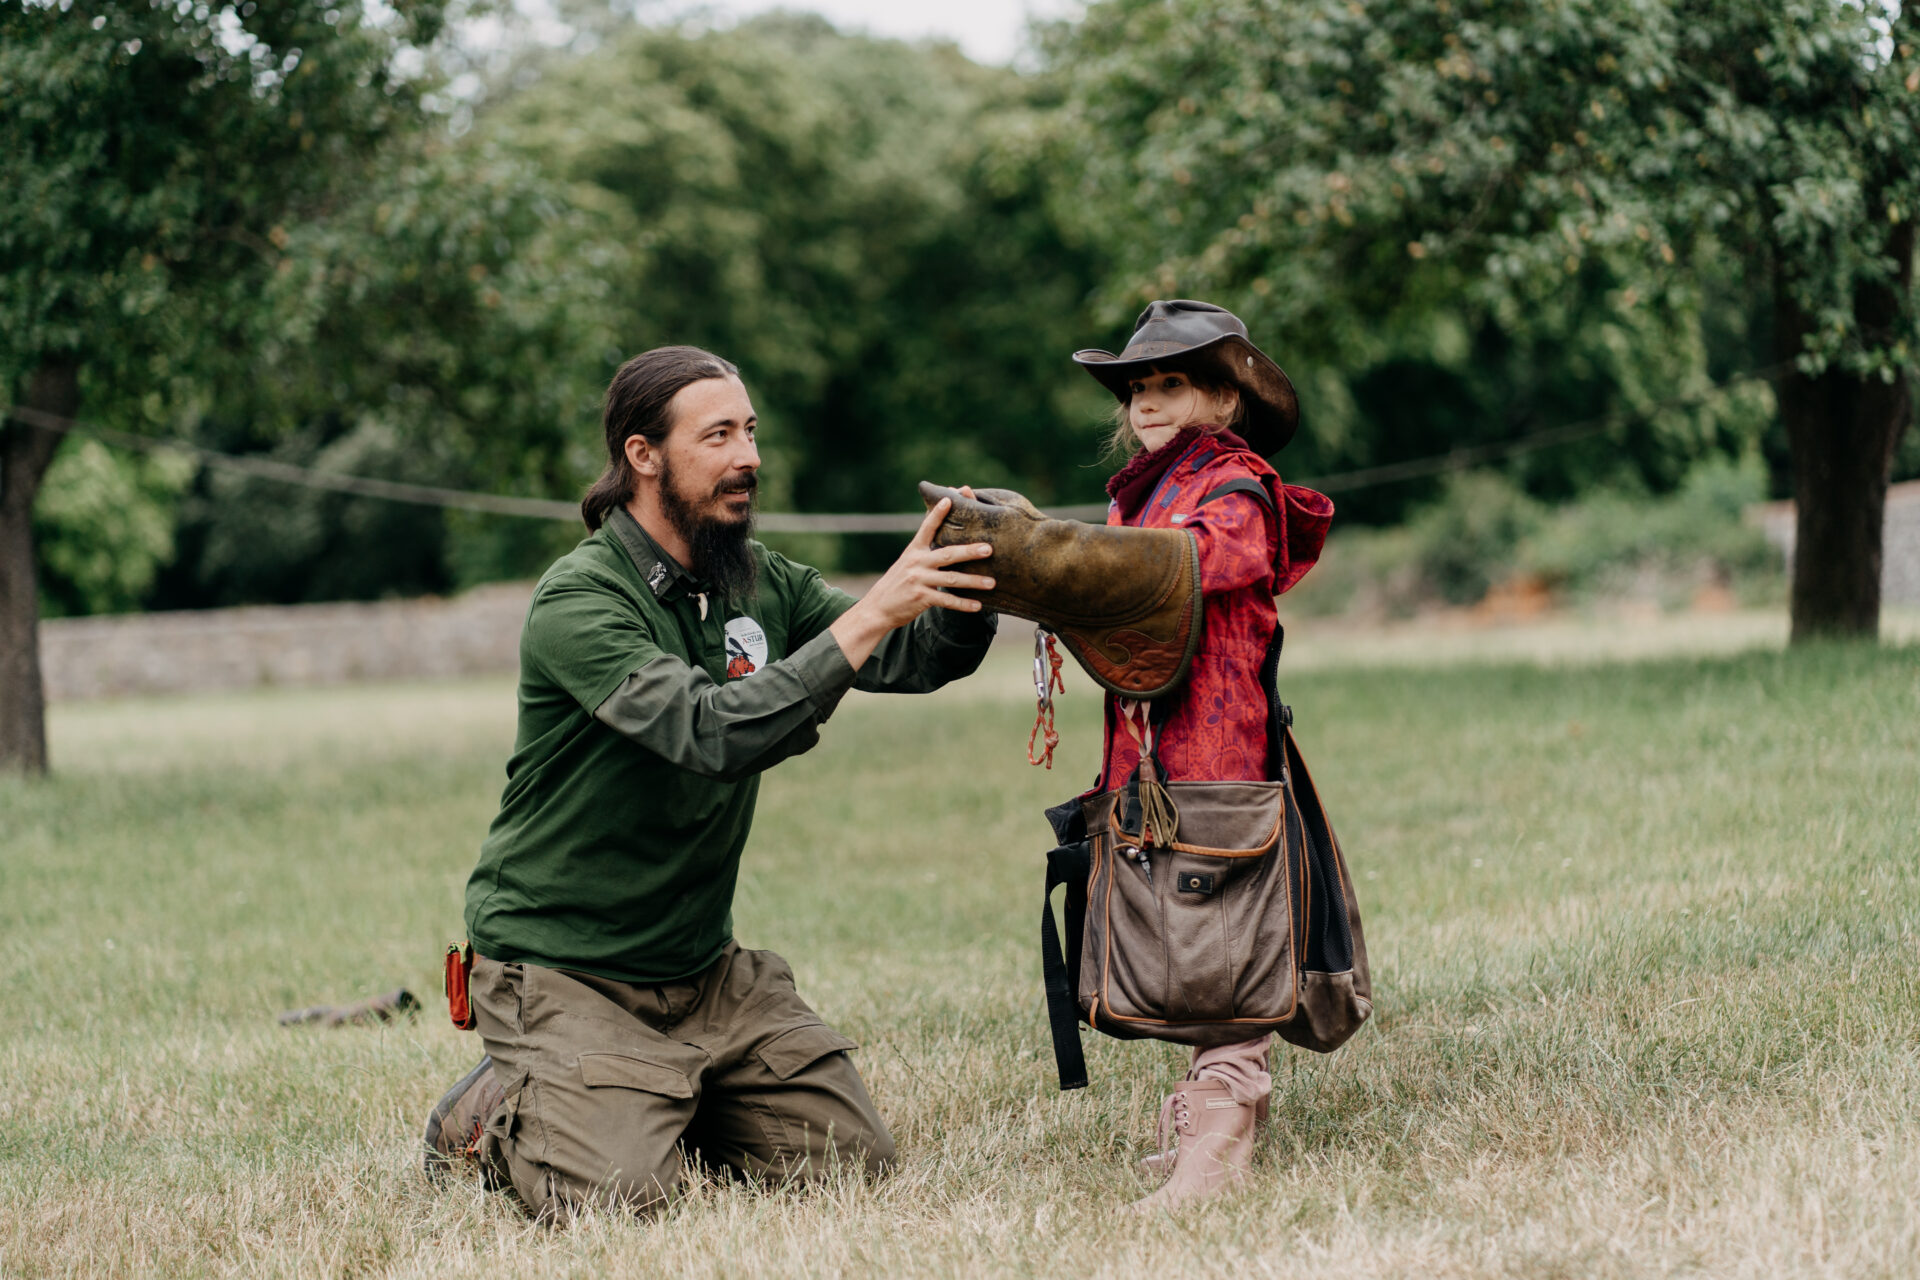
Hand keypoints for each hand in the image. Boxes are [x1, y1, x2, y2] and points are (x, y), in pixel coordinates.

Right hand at [828, 499, 993, 668]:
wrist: (878, 607)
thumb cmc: (898, 582)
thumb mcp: (907, 561)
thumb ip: (924, 550)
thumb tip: (941, 535)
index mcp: (914, 551)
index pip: (927, 528)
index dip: (938, 513)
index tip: (951, 498)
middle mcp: (916, 563)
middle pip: (948, 554)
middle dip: (970, 551)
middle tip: (989, 549)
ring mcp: (919, 580)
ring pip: (951, 579)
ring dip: (973, 581)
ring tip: (992, 582)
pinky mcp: (921, 598)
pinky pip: (946, 600)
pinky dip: (963, 604)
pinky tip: (978, 606)